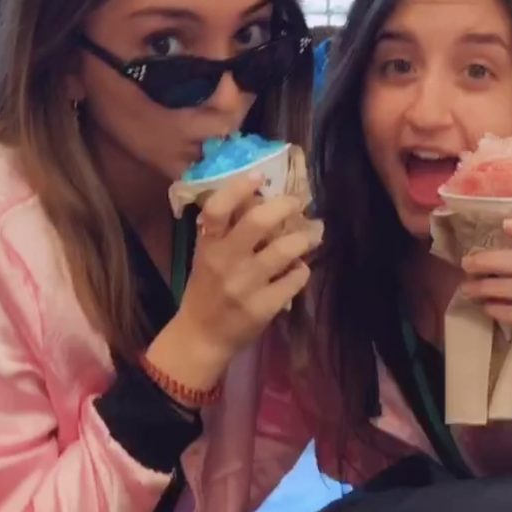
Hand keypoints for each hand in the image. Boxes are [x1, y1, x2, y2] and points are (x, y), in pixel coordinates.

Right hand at [148, 173, 322, 391]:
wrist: (202, 336)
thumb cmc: (206, 289)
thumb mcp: (207, 256)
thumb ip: (226, 230)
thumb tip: (259, 196)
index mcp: (208, 246)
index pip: (218, 209)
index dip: (239, 187)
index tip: (259, 175)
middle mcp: (226, 262)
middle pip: (259, 222)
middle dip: (285, 206)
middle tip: (296, 204)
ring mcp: (246, 286)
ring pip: (285, 249)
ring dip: (302, 239)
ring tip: (309, 236)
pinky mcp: (264, 307)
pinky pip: (295, 278)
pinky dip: (301, 270)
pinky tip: (298, 270)